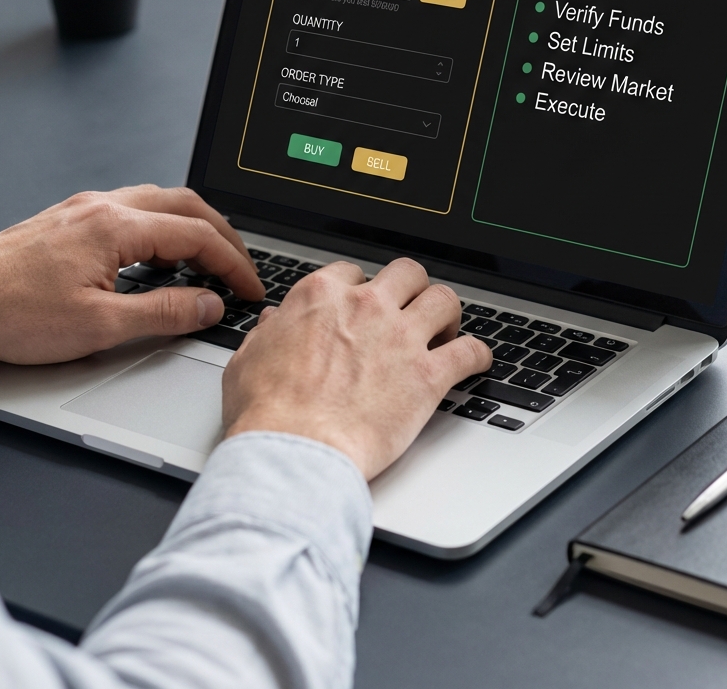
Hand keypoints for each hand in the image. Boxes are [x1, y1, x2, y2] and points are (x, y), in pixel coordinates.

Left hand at [0, 185, 262, 364]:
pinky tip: (161, 254)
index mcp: (116, 227)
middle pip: (187, 205)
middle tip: (241, 268)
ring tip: (210, 260)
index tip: (249, 289)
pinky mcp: (70, 218)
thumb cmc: (9, 313)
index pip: (197, 236)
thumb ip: (163, 312)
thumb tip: (208, 304)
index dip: (233, 264)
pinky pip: (134, 208)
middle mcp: (103, 207)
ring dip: (194, 226)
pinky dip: (164, 226)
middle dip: (224, 236)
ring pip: (160, 201)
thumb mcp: (98, 327)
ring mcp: (85, 208)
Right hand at [222, 257, 492, 479]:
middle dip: (411, 289)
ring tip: (445, 331)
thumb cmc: (267, 414)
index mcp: (321, 298)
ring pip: (444, 299)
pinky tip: (477, 362)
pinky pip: (469, 351)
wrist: (294, 454)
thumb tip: (275, 321)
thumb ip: (268, 333)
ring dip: (448, 314)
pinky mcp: (427, 376)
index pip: (352, 271)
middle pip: (407, 273)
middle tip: (410, 312)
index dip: (361, 289)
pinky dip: (478, 355)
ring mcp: (401, 338)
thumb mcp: (247, 361)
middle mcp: (366, 307)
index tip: (364, 305)